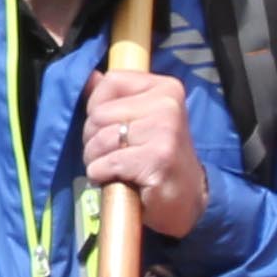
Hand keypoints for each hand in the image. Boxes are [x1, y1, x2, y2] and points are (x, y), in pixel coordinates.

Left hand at [76, 70, 211, 239]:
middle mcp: (168, 104)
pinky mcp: (158, 158)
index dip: (97, 107)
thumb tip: (90, 76)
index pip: (111, 81)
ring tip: (115, 169)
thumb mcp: (139, 120)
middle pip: (99, 113)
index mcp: (165, 88)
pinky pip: (107, 163)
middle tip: (114, 155)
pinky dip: (102, 175)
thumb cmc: (156, 157)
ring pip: (99, 140)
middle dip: (93, 139)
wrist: (186, 199)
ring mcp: (165, 131)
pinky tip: (119, 180)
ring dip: (96, 160)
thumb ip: (114, 98)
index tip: (112, 128)